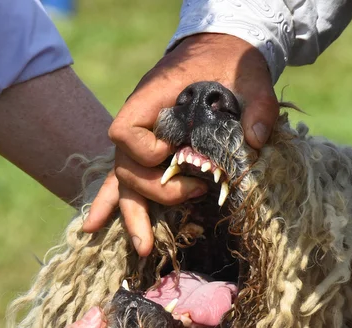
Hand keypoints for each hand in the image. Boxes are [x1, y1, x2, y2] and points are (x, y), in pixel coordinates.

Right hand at [83, 33, 278, 256]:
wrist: (219, 54)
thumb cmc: (229, 63)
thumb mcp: (249, 76)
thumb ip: (257, 106)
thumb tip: (256, 141)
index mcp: (154, 99)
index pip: (126, 131)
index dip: (145, 150)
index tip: (175, 153)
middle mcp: (141, 124)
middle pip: (127, 167)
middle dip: (156, 192)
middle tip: (194, 194)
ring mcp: (144, 142)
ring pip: (125, 184)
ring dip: (132, 217)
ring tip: (144, 249)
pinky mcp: (153, 155)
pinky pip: (126, 183)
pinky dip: (113, 205)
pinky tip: (94, 228)